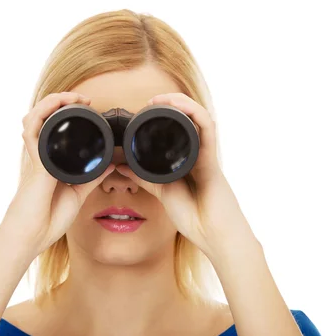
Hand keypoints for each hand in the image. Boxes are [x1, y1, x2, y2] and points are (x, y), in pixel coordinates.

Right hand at [0, 92, 114, 258]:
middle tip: (84, 99)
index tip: (90, 108)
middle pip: (44, 118)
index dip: (69, 114)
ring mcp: (36, 157)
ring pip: (35, 117)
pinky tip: (56, 106)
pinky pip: (32, 131)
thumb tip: (111, 164)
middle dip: (61, 102)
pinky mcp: (35, 163)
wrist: (31, 237)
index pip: (56, 130)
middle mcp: (42, 155)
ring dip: (52, 102)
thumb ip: (93, 178)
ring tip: (72, 97)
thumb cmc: (48, 219)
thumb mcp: (78, 194)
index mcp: (52, 162)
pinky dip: (42, 114)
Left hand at [115, 93, 255, 258]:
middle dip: (170, 103)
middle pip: (189, 117)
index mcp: (186, 158)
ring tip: (161, 99)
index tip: (142, 109)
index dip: (163, 113)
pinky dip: (195, 113)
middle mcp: (198, 152)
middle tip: (149, 102)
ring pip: (198, 117)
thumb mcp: (162, 191)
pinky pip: (207, 129)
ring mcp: (206, 154)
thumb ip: (143, 177)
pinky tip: (181, 106)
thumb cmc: (194, 216)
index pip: (178, 127)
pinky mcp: (211, 160)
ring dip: (181, 103)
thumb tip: (120, 165)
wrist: (214, 235)